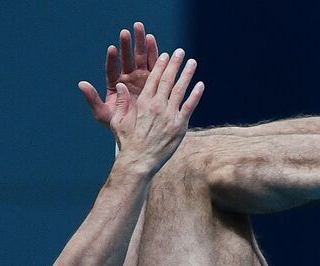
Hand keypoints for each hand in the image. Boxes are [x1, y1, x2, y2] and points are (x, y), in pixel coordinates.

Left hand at [79, 22, 161, 125]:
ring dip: (140, 43)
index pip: (112, 69)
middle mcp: (128, 78)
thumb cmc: (120, 127)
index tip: (112, 48)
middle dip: (127, 45)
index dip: (113, 59)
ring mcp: (141, 77)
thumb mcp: (103, 114)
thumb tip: (81, 83)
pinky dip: (154, 52)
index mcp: (115, 84)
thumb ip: (92, 99)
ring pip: (141, 57)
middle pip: (127, 59)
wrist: (139, 133)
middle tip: (126, 32)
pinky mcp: (154, 80)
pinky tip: (152, 40)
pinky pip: (154, 64)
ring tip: (140, 29)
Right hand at [87, 49, 203, 174]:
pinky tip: (201, 85)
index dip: (160, 65)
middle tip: (180, 52)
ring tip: (192, 62)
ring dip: (187, 74)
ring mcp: (169, 115)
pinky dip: (196, 94)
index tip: (165, 55)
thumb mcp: (118, 120)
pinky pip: (189, 106)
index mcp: (143, 102)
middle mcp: (157, 105)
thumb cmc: (128, 142)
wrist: (139, 161)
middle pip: (168, 79)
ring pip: (180, 89)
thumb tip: (120, 84)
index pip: (153, 78)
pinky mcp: (179, 125)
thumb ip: (122, 102)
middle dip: (174, 63)